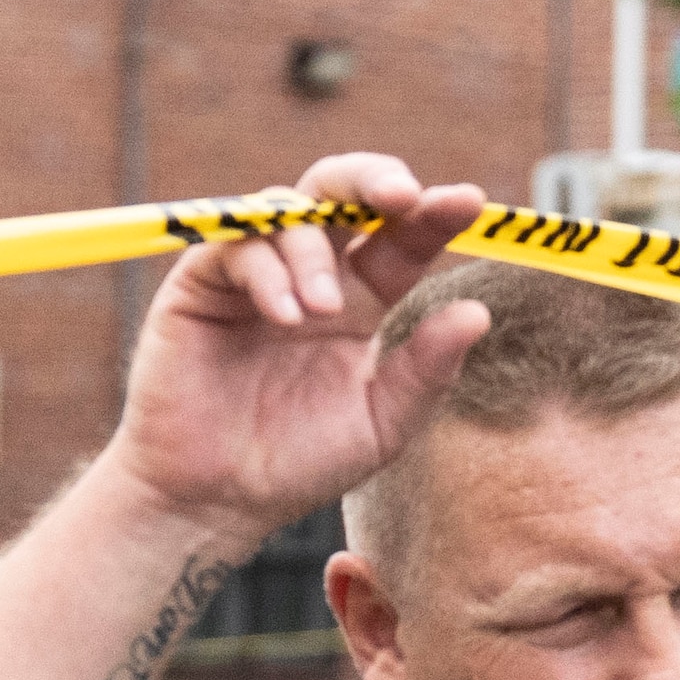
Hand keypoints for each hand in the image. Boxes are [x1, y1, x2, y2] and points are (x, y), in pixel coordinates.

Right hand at [99, 151, 486, 545]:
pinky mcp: (200, 286)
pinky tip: (285, 314)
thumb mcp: (383, 423)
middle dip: (373, 178)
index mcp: (362, 301)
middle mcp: (310, 274)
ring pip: (288, 210)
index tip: (468, 203)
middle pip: (341, 191)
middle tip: (401, 195)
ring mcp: (254, 276)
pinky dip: (267, 270)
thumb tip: (478, 311)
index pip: (401, 237)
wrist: (216, 500)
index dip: (434, 214)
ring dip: (314, 251)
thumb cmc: (298, 464)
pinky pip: (235, 245)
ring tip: (320, 311)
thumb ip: (427, 369)